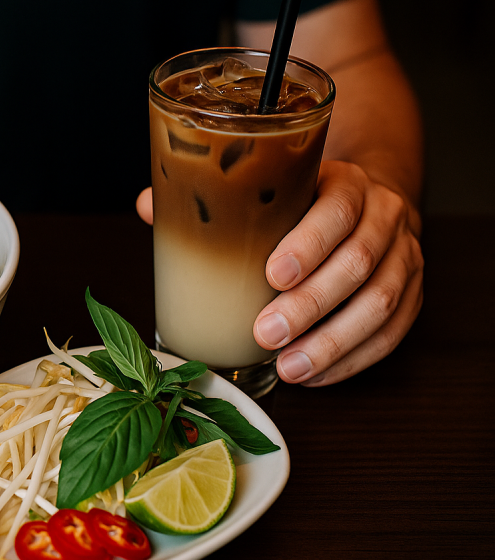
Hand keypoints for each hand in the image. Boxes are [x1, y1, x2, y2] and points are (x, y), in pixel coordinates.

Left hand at [135, 160, 422, 385]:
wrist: (364, 204)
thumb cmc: (301, 201)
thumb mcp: (267, 187)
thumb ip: (215, 197)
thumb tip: (149, 204)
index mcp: (345, 184)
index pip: (337, 209)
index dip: (308, 244)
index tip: (271, 275)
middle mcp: (384, 217)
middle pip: (359, 263)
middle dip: (311, 304)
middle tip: (265, 332)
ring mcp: (403, 257)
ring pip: (380, 304)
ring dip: (332, 342)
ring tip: (287, 367)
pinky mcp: (410, 295)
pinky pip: (391, 334)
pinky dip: (352, 360)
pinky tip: (314, 375)